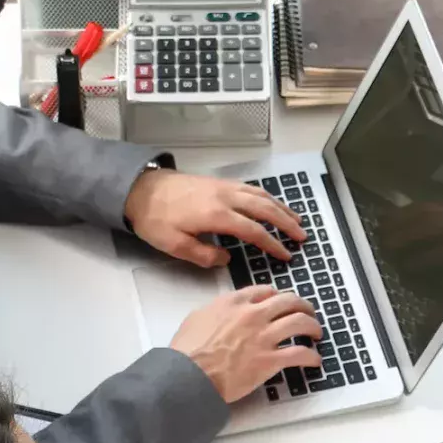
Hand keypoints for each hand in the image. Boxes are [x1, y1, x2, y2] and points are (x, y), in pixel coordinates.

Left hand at [125, 168, 304, 269]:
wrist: (140, 189)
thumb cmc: (155, 219)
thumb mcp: (174, 245)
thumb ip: (203, 256)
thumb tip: (225, 259)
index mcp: (216, 215)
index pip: (253, 231)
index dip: (272, 245)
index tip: (285, 255)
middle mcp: (225, 197)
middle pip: (265, 209)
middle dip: (286, 223)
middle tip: (302, 236)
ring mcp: (223, 187)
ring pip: (261, 195)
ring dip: (281, 207)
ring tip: (296, 220)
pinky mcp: (219, 182)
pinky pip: (251, 188)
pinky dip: (267, 197)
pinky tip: (272, 203)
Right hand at [170, 287, 321, 402]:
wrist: (188, 375)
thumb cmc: (187, 352)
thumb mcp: (197, 318)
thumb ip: (216, 311)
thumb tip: (223, 313)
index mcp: (234, 303)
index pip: (264, 291)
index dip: (277, 295)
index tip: (281, 300)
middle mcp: (252, 315)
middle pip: (289, 301)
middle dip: (302, 306)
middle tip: (308, 312)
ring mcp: (263, 337)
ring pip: (300, 322)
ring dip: (313, 327)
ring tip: (316, 333)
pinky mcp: (270, 360)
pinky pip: (299, 354)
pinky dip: (311, 356)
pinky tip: (315, 360)